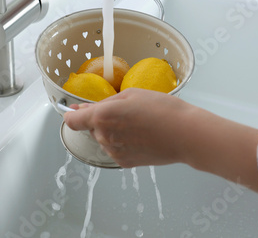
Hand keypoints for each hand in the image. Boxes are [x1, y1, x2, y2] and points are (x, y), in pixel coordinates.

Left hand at [64, 88, 189, 167]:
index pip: (72, 121)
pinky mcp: (124, 163)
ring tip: (137, 122)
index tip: (75, 110)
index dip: (72, 114)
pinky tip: (140, 135)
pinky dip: (122, 142)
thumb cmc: (161, 109)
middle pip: (91, 127)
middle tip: (126, 110)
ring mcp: (114, 152)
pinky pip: (115, 149)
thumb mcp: (131, 94)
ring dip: (112, 130)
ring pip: (103, 138)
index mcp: (102, 116)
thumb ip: (104, 102)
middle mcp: (103, 137)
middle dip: (101, 118)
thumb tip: (85, 110)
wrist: (185, 134)